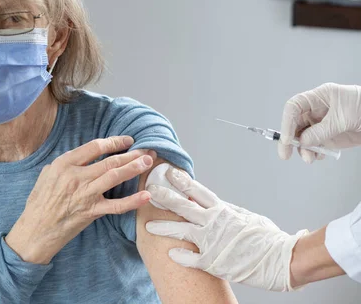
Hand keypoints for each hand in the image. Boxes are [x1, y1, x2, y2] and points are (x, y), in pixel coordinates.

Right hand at [5, 136, 154, 263]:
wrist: (35, 230)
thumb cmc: (39, 202)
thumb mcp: (47, 174)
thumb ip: (65, 164)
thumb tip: (82, 157)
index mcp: (64, 164)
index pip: (95, 147)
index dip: (114, 142)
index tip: (127, 141)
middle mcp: (76, 177)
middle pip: (109, 161)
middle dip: (131, 154)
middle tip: (147, 149)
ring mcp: (85, 194)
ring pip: (114, 177)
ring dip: (134, 168)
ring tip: (148, 161)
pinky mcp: (91, 212)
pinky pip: (116, 206)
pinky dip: (132, 201)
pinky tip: (146, 195)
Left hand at [145, 166, 307, 291]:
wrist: (284, 258)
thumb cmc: (269, 238)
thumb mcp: (247, 217)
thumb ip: (229, 212)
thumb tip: (219, 206)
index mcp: (223, 210)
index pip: (197, 190)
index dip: (182, 181)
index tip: (169, 172)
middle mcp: (214, 222)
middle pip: (183, 205)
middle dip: (164, 196)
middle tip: (149, 189)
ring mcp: (211, 241)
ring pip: (181, 230)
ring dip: (163, 227)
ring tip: (148, 226)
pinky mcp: (213, 260)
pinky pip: (191, 258)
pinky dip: (180, 255)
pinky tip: (171, 253)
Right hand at [279, 83, 360, 162]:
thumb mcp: (343, 118)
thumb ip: (322, 130)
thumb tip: (303, 141)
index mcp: (318, 98)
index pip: (294, 107)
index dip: (287, 122)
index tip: (287, 139)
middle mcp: (316, 111)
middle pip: (295, 124)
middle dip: (289, 139)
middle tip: (285, 153)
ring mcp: (322, 124)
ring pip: (303, 137)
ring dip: (303, 149)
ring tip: (310, 158)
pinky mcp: (328, 137)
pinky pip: (315, 145)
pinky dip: (313, 152)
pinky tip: (317, 156)